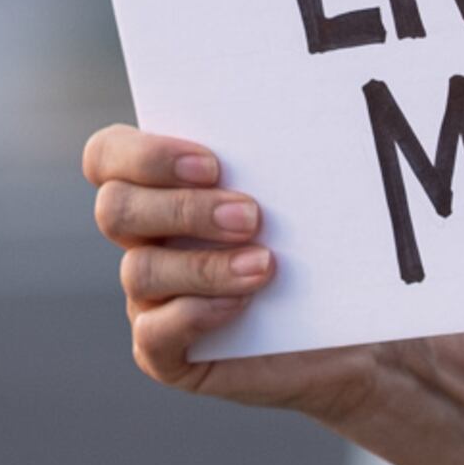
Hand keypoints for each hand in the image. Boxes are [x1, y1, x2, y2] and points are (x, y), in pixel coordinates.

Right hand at [85, 126, 390, 417]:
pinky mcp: (167, 354)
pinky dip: (195, 315)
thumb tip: (295, 110)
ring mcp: (151, 299)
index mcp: (162, 188)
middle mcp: (146, 241)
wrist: (355, 335)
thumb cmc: (330, 252)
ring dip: (204, 265)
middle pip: (115, 209)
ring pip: (139, 271)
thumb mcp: (312, 195)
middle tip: (249, 215)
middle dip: (182, 208)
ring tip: (266, 265)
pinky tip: (243, 306)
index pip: (108, 155)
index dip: (144, 154)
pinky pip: (153, 335)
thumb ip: (283, 155)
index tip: (211, 164)